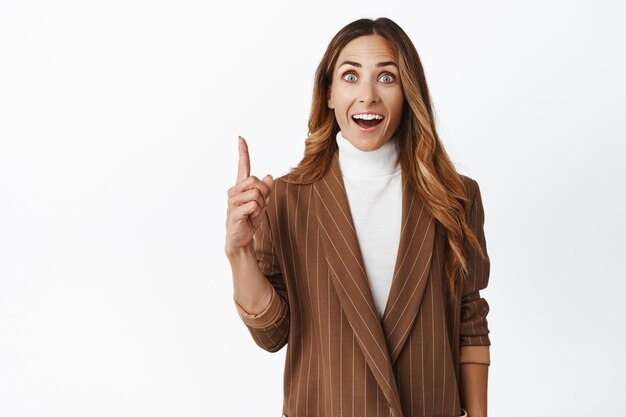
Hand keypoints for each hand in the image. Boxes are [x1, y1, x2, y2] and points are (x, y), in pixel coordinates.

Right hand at [225, 136, 273, 254]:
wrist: (241, 238)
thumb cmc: (249, 219)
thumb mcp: (262, 203)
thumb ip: (266, 190)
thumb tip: (268, 176)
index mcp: (240, 187)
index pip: (242, 166)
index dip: (242, 152)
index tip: (240, 138)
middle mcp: (234, 191)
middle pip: (256, 181)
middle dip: (264, 194)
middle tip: (259, 206)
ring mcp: (232, 201)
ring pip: (256, 194)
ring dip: (261, 205)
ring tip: (253, 214)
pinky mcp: (234, 212)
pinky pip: (254, 205)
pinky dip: (257, 213)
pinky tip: (249, 218)